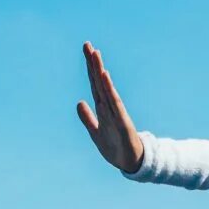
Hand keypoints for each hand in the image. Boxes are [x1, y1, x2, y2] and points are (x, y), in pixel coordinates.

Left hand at [75, 43, 144, 173]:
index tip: (86, 50)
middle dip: (93, 63)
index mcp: (102, 108)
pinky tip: (105, 76)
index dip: (89, 68)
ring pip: (105, 88)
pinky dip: (109, 89)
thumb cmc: (114, 147)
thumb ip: (87, 118)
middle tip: (87, 44)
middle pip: (98, 81)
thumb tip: (79, 102)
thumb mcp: (95, 132)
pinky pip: (114, 102)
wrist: (129, 163)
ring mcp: (116, 112)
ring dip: (100, 71)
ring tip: (96, 54)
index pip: (94, 84)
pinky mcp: (122, 120)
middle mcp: (109, 106)